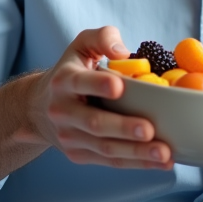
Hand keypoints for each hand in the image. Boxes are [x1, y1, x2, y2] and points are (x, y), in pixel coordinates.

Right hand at [29, 26, 173, 170]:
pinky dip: (136, 163)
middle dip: (123, 128)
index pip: (80, 82)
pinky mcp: (79, 155)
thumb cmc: (71, 70)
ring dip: (136, 153)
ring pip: (104, 147)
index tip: (119, 87)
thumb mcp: (81, 45)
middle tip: (149, 130)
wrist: (38, 107)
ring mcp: (69, 136)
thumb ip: (102, 38)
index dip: (98, 85)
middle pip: (94, 122)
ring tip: (164, 153)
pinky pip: (110, 161)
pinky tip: (160, 162)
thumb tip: (124, 53)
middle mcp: (63, 111)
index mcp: (64, 80)